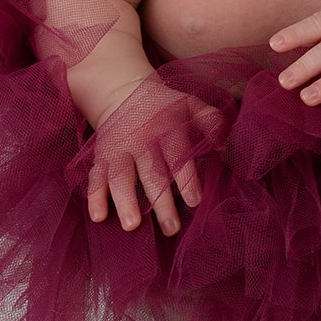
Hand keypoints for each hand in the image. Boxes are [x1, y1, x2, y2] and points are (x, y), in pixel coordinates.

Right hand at [88, 74, 222, 234]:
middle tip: (171, 228)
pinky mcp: (101, 157)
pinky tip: (98, 217)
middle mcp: (140, 141)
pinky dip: (95, 196)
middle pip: (150, 173)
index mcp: (165, 129)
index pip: (176, 155)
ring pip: (121, 177)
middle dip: (160, 201)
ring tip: (132, 225)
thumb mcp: (190, 106)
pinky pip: (96, 177)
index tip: (195, 201)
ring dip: (125, 201)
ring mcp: (118, 150)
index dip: (186, 178)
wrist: (122, 92)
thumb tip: (226, 145)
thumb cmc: (164, 107)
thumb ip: (210, 122)